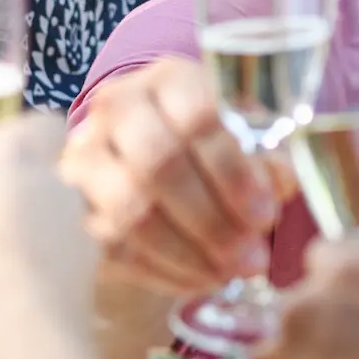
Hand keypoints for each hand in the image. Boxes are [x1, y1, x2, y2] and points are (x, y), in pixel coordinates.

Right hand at [0, 113, 94, 358]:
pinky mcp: (86, 287)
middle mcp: (57, 188)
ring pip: (31, 250)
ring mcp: (78, 238)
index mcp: (14, 154)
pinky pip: (38, 291)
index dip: (23, 140)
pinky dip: (8, 309)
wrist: (6, 331)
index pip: (41, 126)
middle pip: (33, 193)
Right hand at [60, 56, 288, 292]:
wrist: (149, 145)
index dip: (233, 172)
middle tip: (252, 258)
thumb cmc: (213, 137)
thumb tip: (281, 183)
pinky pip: (116, 248)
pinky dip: (164, 271)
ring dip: (188, 252)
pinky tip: (203, 279)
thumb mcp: (246, 132)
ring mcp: (86, 158)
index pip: (197, 118)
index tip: (267, 214)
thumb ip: (266, 156)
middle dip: (211, 220)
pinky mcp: (76, 206)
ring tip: (230, 272)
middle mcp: (117, 109)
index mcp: (168, 79)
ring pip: (129, 211)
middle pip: (158, 165)